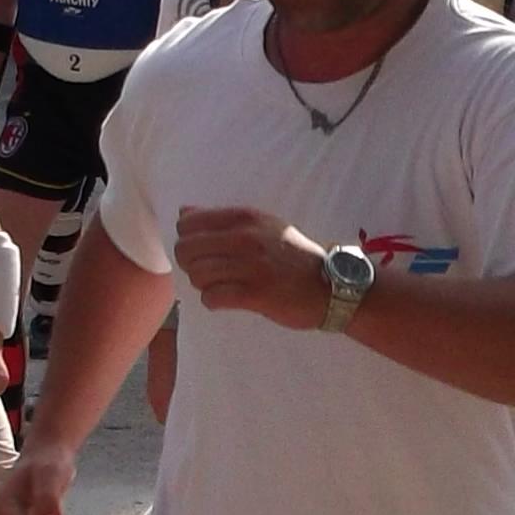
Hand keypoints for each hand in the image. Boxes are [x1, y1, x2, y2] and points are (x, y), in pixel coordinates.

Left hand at [176, 205, 337, 327]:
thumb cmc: (294, 256)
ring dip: (203, 284)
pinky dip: (214, 300)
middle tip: (206, 272)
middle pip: (187, 250)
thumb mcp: (264, 226)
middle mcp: (245, 238)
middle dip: (190, 264)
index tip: (200, 250)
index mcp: (245, 218)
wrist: (331, 286)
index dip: (187, 239)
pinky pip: (212, 297)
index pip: (189, 223)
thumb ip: (223, 220)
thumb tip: (183, 213)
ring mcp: (250, 266)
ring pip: (198, 274)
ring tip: (220, 286)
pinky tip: (227, 299)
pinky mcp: (255, 294)